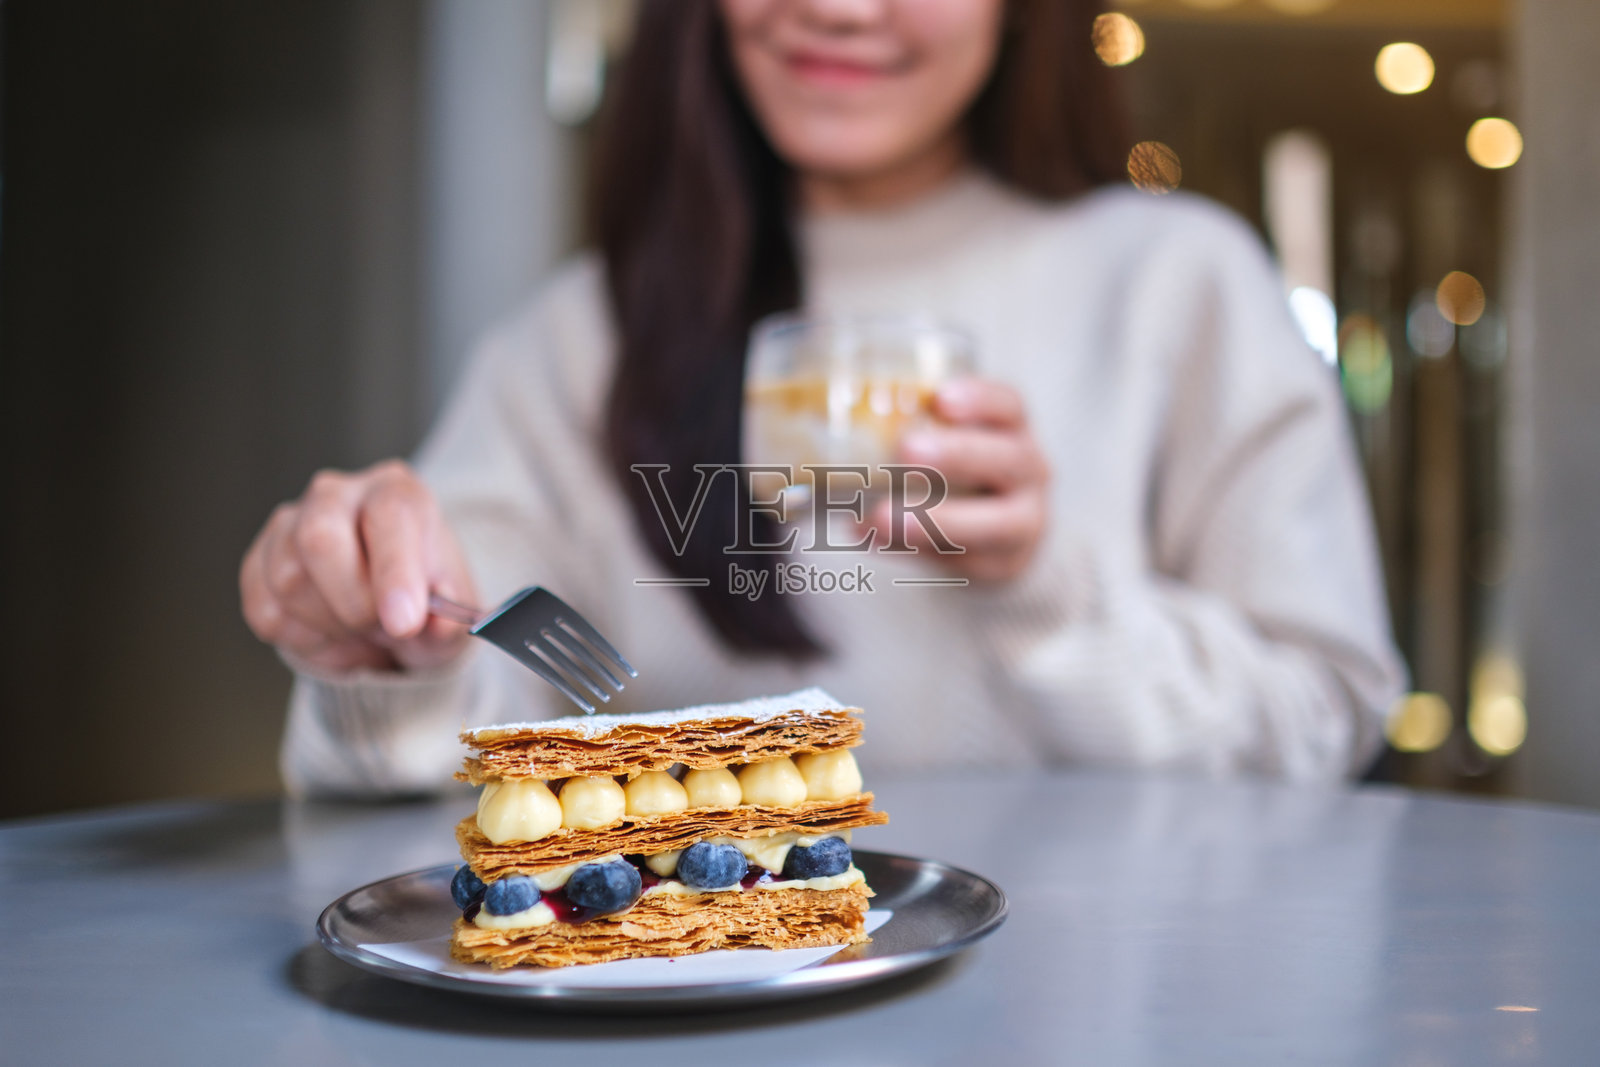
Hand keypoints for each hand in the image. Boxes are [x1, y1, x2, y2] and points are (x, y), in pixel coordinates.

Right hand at [240, 460, 477, 673]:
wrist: (388, 606)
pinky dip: (305, 638)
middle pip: (319, 538)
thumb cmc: (423, 596)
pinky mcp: (257, 562)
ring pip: (288, 580)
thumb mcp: (451, 611)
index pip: (389, 514)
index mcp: (396, 491)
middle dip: (353, 602)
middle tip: (383, 628)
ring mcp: (288, 525)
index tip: (404, 622)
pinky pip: (266, 610)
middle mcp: (336, 495)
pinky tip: (332, 631)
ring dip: (331, 625)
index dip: (395, 571)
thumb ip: (448, 620)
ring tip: (362, 629)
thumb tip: (437, 624)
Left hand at [866, 377, 1049, 581]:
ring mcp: (1026, 521)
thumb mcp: (949, 440)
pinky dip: (919, 551)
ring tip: (881, 518)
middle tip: (906, 450)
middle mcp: (1030, 471)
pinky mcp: (1005, 563)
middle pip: (1010, 459)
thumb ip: (907, 431)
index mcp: (1013, 430)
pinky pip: (968, 561)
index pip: (1009, 406)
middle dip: (958, 454)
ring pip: (999, 523)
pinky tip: (877, 542)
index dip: (980, 399)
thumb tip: (820, 431)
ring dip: (938, 519)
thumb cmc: (961, 471)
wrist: (1004, 531)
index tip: (940, 398)